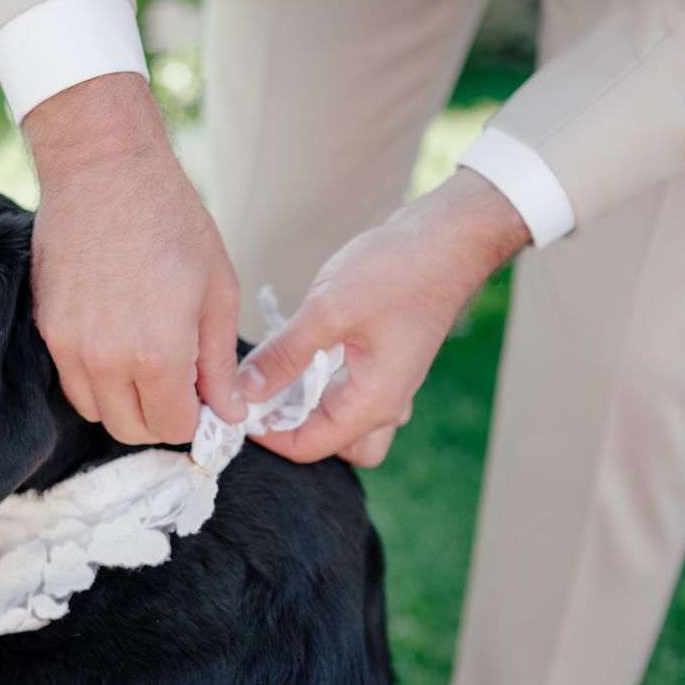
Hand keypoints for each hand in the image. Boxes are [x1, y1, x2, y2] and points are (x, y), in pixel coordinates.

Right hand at [23, 73, 245, 444]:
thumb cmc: (170, 220)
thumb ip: (220, 362)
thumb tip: (228, 412)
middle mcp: (107, 360)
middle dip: (161, 418)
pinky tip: (118, 343)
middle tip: (179, 386)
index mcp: (159, 354)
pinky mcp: (46, 329)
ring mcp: (69, 346)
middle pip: (132, 430)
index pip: (174, 427)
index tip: (204, 398)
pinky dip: (97, 379)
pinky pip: (71, 381)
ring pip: (97, 412)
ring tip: (148, 363)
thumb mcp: (218, 291)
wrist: (104, 171)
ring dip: (126, 403)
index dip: (196, 419)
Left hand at [236, 169, 531, 465]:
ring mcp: (390, 381)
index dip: (266, 432)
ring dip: (310, 405)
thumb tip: (244, 391)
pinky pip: (352, 389)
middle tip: (261, 392)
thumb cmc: (397, 271)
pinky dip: (323, 380)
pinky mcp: (387, 359)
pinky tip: (304, 347)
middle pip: (332, 445)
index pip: (308, 446)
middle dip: (292, 427)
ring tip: (281, 369)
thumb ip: (284, 356)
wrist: (448, 238)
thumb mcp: (327, 312)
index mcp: (373, 402)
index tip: (236, 402)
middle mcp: (386, 402)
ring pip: (344, 420)